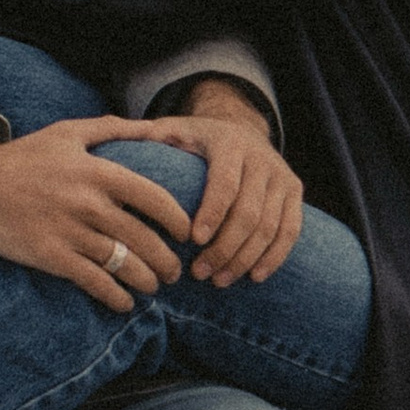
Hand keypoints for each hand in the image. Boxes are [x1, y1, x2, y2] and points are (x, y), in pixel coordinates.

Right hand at [0, 117, 193, 308]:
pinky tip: (124, 302)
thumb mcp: (68, 132)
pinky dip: (114, 296)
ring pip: (123, 264)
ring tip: (154, 286)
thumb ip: (112, 129)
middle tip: (175, 271)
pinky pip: (93, 282)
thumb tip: (153, 128)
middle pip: (144, 238)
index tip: (186, 233)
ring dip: (146, 281)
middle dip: (167, 260)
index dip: (178, 220)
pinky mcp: (51, 256)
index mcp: (98, 171)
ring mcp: (70, 231)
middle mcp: (89, 203)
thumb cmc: (25, 156)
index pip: (155, 198)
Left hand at [150, 79, 306, 287]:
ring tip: (220, 280)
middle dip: (225, 247)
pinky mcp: (295, 192)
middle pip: (249, 211)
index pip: (225, 183)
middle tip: (200, 274)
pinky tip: (255, 276)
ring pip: (270, 226)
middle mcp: (261, 158)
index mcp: (229, 143)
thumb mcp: (174, 130)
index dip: (212, 213)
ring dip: (246, 258)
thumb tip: (114, 140)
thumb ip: (149, 137)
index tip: (193, 240)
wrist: (242, 129)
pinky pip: (290, 230)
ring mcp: (282, 176)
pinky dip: (274, 256)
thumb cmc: (196, 140)